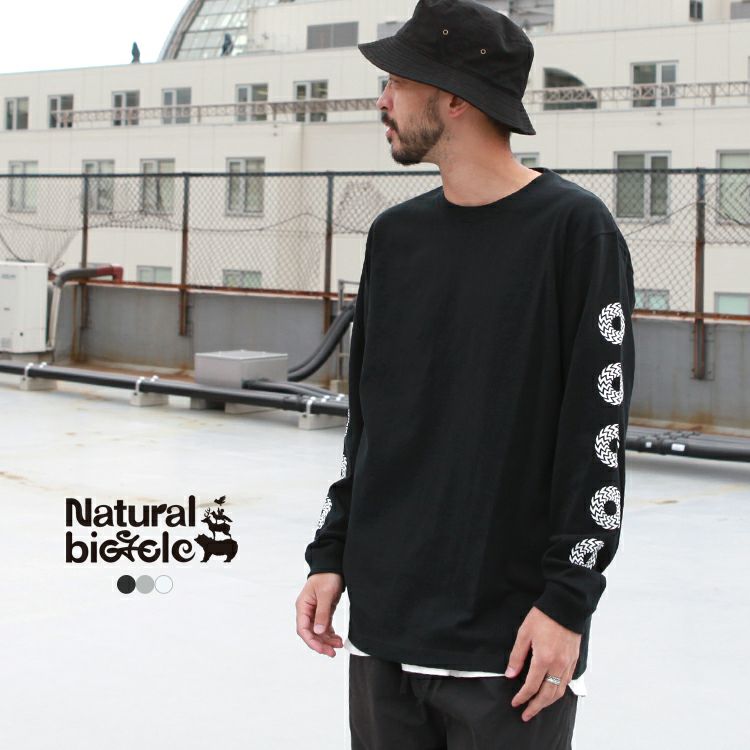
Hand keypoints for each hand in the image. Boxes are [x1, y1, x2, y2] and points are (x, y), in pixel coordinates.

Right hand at [296, 572, 344, 657]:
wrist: (333, 566)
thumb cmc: (327, 576)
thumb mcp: (325, 594)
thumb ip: (321, 613)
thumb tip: (318, 632)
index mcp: (302, 607)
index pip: (303, 629)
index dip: (311, 641)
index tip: (322, 649)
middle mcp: (306, 611)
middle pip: (310, 633)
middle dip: (320, 644)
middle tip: (332, 652)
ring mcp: (314, 612)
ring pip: (318, 632)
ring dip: (327, 640)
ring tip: (339, 645)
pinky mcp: (322, 611)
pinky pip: (324, 627)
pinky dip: (330, 634)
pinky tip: (337, 639)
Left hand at [505, 606, 581, 721]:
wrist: (566, 606)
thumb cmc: (543, 617)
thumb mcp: (524, 633)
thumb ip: (517, 656)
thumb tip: (510, 675)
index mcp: (544, 659)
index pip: (532, 686)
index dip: (522, 697)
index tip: (515, 703)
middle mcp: (558, 665)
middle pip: (547, 695)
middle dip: (536, 707)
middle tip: (526, 715)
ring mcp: (568, 664)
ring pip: (559, 692)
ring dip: (548, 703)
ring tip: (538, 707)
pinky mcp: (574, 660)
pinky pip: (566, 682)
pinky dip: (558, 692)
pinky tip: (551, 693)